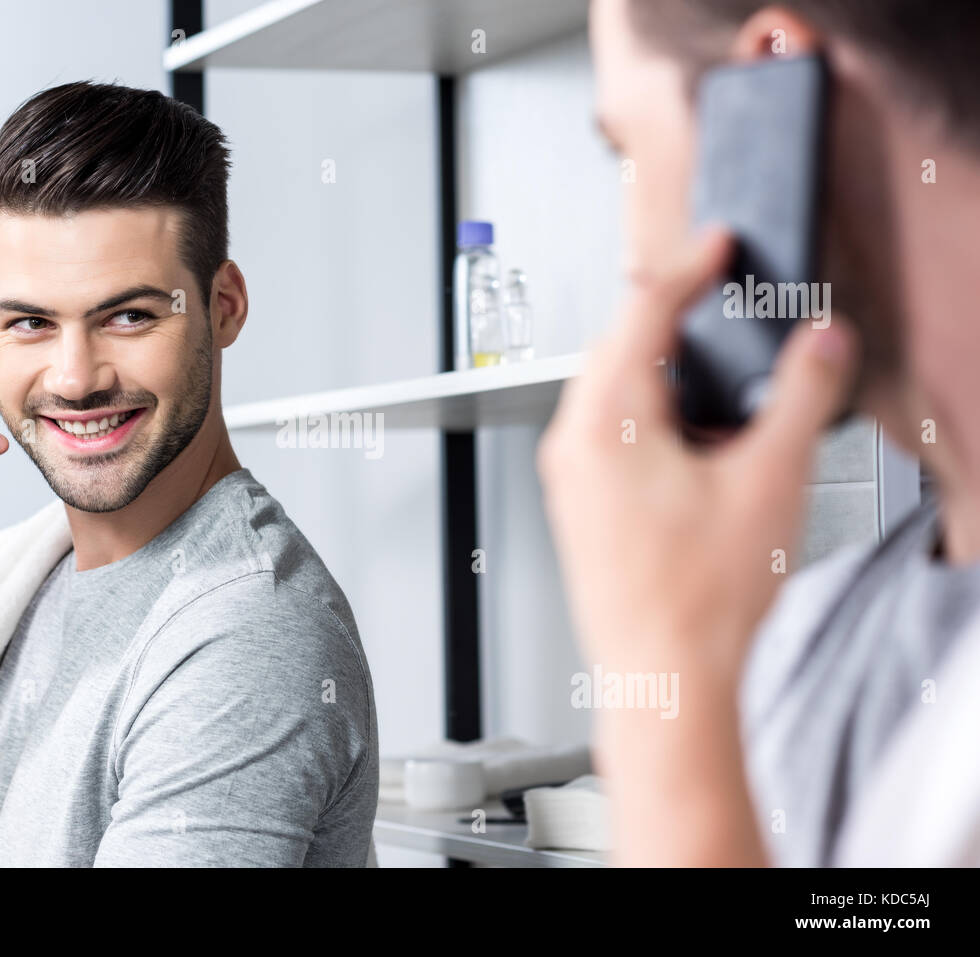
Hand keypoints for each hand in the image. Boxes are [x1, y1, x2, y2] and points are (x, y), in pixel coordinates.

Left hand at [536, 227, 857, 687]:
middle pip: (617, 348)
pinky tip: (695, 444)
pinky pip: (606, 434)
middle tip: (717, 301)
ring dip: (662, 372)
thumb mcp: (770, 480)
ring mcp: (569, 479)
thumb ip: (802, 395)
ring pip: (610, 392)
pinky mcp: (579, 507)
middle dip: (669, 319)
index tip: (714, 245)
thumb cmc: (697, 601)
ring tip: (721, 383)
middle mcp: (572, 445)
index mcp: (605, 423)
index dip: (686, 269)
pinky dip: (648, 416)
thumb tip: (822, 343)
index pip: (640, 313)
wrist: (662, 680)